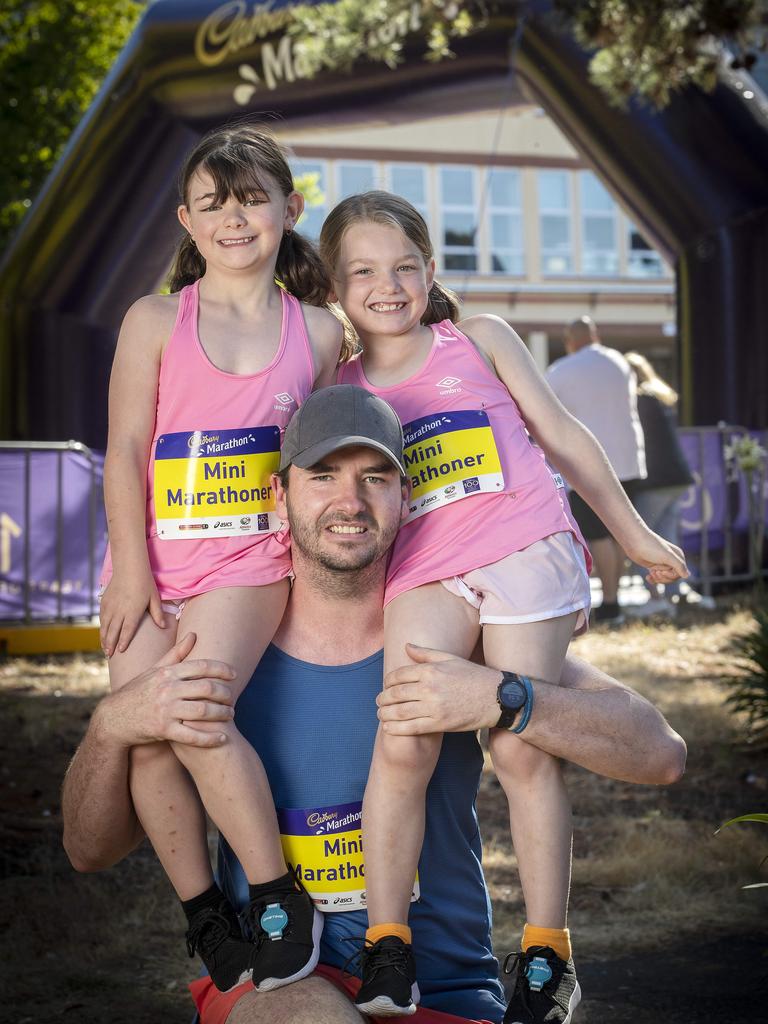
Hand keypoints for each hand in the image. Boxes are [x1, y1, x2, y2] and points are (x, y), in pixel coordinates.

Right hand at [97, 633, 237, 747]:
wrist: (113, 718)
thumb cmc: (138, 691)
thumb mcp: (155, 670)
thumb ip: (176, 653)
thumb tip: (194, 634)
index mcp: (167, 673)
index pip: (201, 666)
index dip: (221, 669)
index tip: (234, 674)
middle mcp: (167, 689)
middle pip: (206, 688)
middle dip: (225, 693)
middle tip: (233, 697)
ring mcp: (165, 710)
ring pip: (203, 711)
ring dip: (222, 713)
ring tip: (230, 714)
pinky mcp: (163, 730)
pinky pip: (191, 736)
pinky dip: (209, 738)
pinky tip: (222, 738)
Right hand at [100, 566, 165, 655]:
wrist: (129, 568)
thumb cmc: (145, 583)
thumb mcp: (154, 598)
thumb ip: (157, 613)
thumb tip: (163, 627)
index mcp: (133, 611)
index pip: (127, 630)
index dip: (123, 641)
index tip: (121, 651)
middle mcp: (119, 610)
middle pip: (113, 631)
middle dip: (110, 644)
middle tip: (109, 655)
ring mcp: (110, 606)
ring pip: (105, 626)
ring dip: (104, 638)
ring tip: (105, 649)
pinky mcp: (104, 602)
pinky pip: (101, 618)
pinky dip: (101, 628)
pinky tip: (102, 635)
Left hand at [377, 644, 501, 734]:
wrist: (497, 697)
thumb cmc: (474, 676)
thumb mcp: (450, 658)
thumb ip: (425, 654)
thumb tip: (406, 646)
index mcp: (431, 670)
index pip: (398, 675)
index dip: (387, 681)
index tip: (386, 686)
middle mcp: (429, 688)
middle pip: (395, 694)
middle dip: (383, 698)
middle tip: (379, 701)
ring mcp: (434, 707)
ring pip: (400, 712)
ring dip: (385, 714)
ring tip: (381, 714)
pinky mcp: (440, 724)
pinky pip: (412, 728)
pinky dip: (396, 729)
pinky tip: (388, 728)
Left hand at [625, 528, 688, 583]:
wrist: (634, 540)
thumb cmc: (651, 546)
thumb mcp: (667, 556)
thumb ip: (678, 565)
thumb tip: (687, 576)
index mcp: (678, 556)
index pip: (680, 573)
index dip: (671, 576)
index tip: (661, 571)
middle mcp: (671, 560)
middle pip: (673, 577)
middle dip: (664, 578)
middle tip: (655, 572)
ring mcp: (662, 563)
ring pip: (664, 578)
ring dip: (658, 579)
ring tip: (651, 573)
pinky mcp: (653, 565)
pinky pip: (656, 577)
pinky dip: (653, 580)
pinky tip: (647, 577)